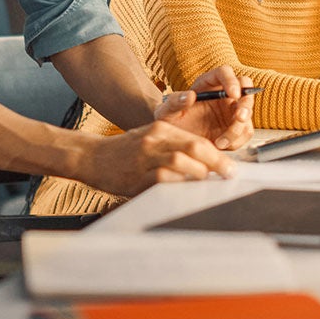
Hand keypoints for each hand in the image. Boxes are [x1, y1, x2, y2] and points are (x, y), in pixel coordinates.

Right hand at [79, 121, 236, 196]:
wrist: (90, 156)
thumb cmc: (123, 152)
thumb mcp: (149, 139)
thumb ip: (173, 147)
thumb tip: (204, 164)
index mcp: (161, 128)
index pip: (197, 140)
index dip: (217, 154)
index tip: (229, 167)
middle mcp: (155, 139)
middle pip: (195, 148)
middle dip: (216, 163)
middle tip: (227, 175)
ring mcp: (145, 156)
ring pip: (182, 162)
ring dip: (199, 174)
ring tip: (205, 184)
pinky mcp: (136, 174)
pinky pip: (163, 178)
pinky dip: (178, 184)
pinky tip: (184, 189)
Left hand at [154, 65, 254, 149]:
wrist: (174, 146)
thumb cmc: (170, 124)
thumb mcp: (165, 112)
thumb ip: (174, 102)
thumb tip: (190, 95)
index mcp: (207, 84)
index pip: (224, 73)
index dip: (232, 81)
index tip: (232, 94)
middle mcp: (222, 95)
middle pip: (245, 88)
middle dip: (246, 102)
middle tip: (239, 117)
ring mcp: (231, 112)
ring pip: (247, 112)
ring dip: (239, 127)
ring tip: (221, 141)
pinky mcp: (235, 128)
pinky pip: (245, 132)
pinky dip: (236, 140)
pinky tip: (220, 145)